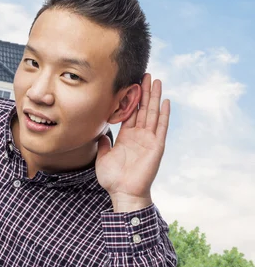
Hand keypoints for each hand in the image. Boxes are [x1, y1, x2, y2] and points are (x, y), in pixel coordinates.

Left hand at [95, 73, 170, 211]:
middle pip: (142, 108)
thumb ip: (103, 144)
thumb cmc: (113, 179)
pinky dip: (164, 114)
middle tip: (145, 74)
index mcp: (126, 137)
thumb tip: (100, 134)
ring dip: (154, 97)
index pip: (130, 113)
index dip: (131, 99)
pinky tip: (166, 101)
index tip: (131, 84)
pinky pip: (161, 127)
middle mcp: (139, 136)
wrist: (123, 193)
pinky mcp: (156, 146)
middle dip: (144, 92)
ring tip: (156, 80)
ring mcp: (148, 140)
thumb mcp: (103, 157)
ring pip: (152, 113)